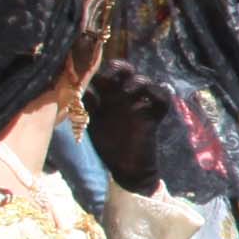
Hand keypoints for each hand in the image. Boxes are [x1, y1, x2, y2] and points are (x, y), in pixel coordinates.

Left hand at [85, 63, 166, 194]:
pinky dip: (159, 93)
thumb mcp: (92, 126)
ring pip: (144, 82)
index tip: (90, 70)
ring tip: (129, 88)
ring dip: (138, 81)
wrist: (127, 170)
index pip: (104, 77)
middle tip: (112, 71)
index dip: (99, 71)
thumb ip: (87, 108)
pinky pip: (162, 99)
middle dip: (120, 68)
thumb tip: (77, 90)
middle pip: (125, 74)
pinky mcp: (154, 116)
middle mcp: (124, 98)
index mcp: (107, 99)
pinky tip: (150, 95)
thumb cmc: (108, 148)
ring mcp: (140, 105)